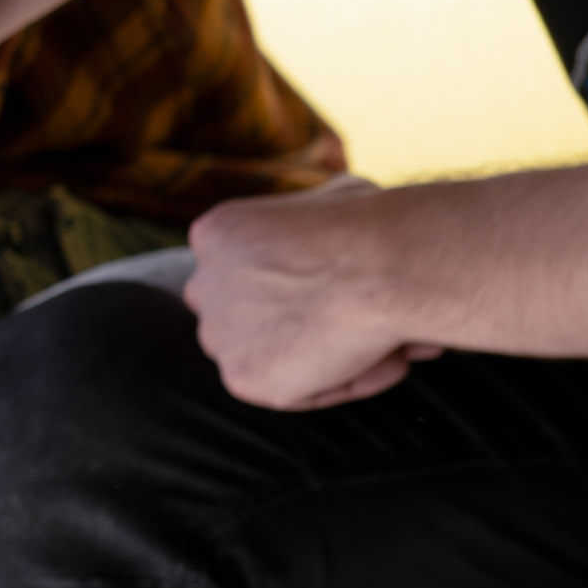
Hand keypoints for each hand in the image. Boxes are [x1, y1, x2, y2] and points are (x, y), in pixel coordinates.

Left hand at [184, 177, 442, 408]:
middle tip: (360, 322)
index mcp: (216, 235)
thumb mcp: (336, 195)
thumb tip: (346, 222)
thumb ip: (322, 217)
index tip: (343, 289)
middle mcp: (202, 284)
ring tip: (385, 342)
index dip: (297, 284)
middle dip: (300, 323)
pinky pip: (296, 392)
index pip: (246, 271)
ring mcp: (218, 334)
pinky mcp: (242, 377)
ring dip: (324, 356)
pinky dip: (342, 383)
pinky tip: (380, 360)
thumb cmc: (370, 225)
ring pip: (271, 357)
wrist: (376, 265)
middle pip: (247, 316)